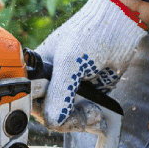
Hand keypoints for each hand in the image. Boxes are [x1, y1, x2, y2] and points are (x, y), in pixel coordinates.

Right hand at [34, 0, 148, 128]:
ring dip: (80, 121)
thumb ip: (59, 92)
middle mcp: (49, 82)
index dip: (40, 111)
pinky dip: (90, 120)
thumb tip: (52, 121)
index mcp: (35, 71)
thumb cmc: (89, 34)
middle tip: (82, 113)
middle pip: (47, 113)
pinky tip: (98, 116)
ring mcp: (68, 90)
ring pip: (65, 118)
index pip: (29, 100)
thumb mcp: (69, 63)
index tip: (56, 115)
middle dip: (65, 119)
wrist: (120, 26)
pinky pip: (82, 115)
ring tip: (94, 112)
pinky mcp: (86, 95)